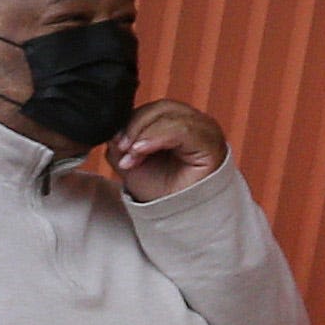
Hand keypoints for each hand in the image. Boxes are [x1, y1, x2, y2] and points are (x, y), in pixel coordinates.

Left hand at [106, 99, 227, 202]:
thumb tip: (114, 129)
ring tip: (132, 157)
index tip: (115, 144)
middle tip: (122, 150)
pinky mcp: (209, 141)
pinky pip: (181, 129)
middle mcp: (193, 122)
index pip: (151, 109)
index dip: (130, 122)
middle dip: (135, 127)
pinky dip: (156, 137)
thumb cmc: (158, 190)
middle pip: (159, 108)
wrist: (177, 215)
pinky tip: (140, 151)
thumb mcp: (130, 164)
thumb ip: (119, 143)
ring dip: (143, 135)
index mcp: (176, 124)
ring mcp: (204, 129)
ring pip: (168, 116)